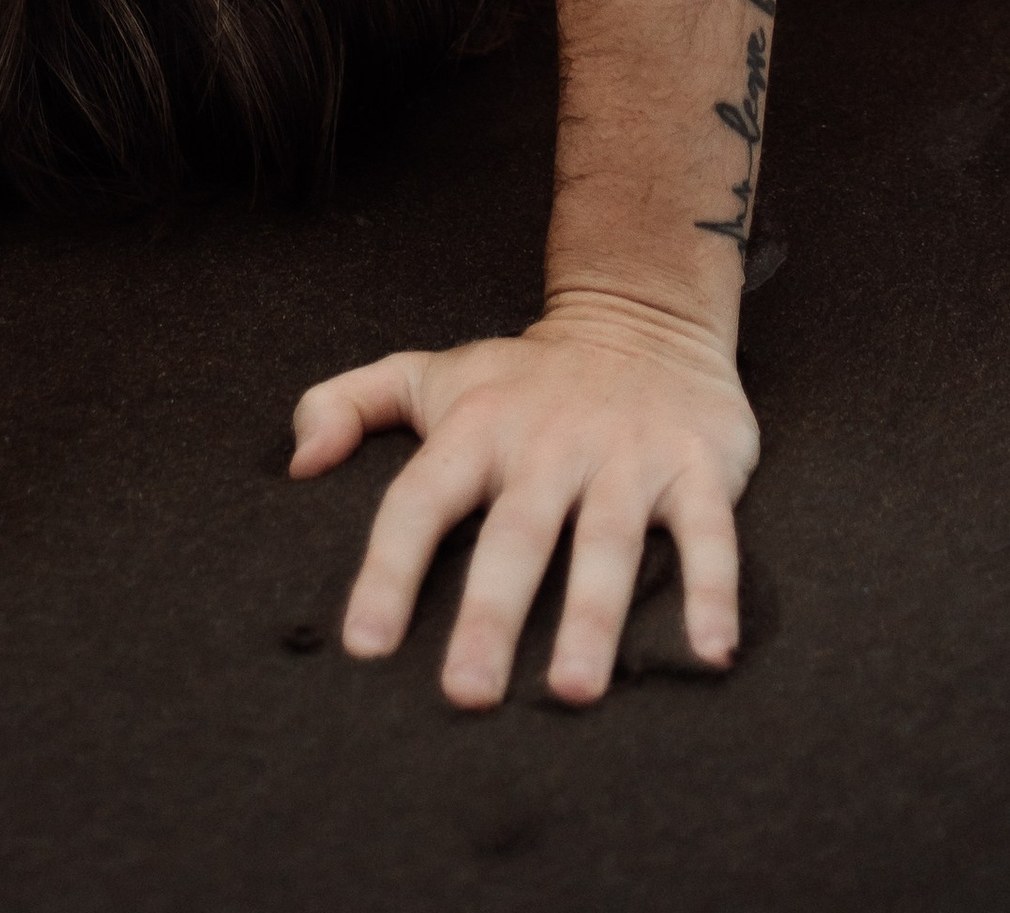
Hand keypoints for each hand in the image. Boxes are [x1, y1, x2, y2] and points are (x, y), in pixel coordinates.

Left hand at [290, 294, 758, 706]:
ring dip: (590, 616)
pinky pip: (707, 532)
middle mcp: (548, 445)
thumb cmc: (524, 376)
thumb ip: (349, 403)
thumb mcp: (430, 373)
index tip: (364, 644)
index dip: (389, 570)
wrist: (643, 315)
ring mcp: (624, 457)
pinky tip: (711, 652)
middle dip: (489, 613)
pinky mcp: (695, 468)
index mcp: (478, 429)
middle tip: (466, 693)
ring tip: (571, 690)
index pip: (420, 500)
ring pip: (605, 542)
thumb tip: (296, 464)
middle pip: (514, 535)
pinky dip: (713, 589)